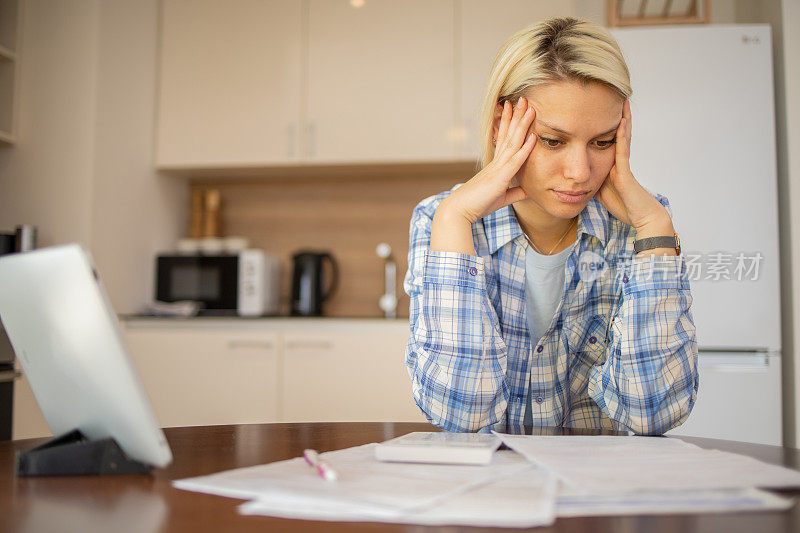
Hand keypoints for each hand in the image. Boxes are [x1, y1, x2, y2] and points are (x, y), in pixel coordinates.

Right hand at [439, 97, 536, 223]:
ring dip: (522, 124)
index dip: (510, 123)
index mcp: (496, 166)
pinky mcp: (500, 177)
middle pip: (509, 135)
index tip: (514, 108)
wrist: (460, 210)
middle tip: (523, 99)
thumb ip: (515, 192)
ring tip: (529, 107)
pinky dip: (525, 148)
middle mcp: (497, 162)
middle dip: (517, 116)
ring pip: (513, 142)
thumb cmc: (478, 204)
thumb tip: (528, 190)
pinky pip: (515, 160)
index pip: (505, 140)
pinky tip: (533, 136)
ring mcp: (498, 168)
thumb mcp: (502, 198)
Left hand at [594, 100, 672, 233]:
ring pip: (622, 137)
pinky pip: (622, 150)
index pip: (606, 139)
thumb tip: (578, 174)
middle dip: (614, 117)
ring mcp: (623, 165)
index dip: (602, 125)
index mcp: (611, 164)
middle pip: (616, 133)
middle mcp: (618, 161)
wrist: (641, 218)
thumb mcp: (601, 190)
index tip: (595, 110)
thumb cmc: (623, 206)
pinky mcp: (625, 172)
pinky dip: (621, 136)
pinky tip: (620, 122)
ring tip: (620, 101)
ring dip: (621, 119)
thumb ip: (592, 179)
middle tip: (612, 97)